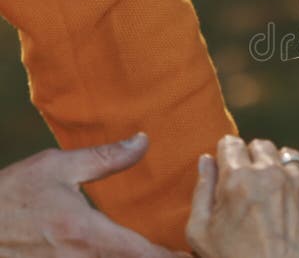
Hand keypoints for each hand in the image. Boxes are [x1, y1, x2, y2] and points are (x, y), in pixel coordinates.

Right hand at [0, 132, 188, 256]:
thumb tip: (143, 141)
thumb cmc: (9, 196)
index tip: (193, 253)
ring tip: (162, 254)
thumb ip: (104, 158)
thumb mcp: (55, 167)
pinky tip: (123, 255)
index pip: (143, 253)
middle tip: (185, 253)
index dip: (171, 257)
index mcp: (86, 234)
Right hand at [186, 136, 298, 257]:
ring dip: (278, 165)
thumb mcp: (201, 233)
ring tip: (273, 188)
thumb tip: (206, 160)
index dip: (227, 153)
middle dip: (252, 157)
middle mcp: (271, 173)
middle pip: (260, 146)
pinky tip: (292, 199)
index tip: (228, 163)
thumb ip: (202, 191)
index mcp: (238, 179)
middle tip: (249, 181)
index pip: (231, 144)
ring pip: (287, 155)